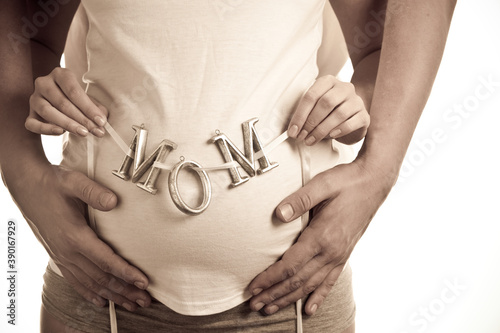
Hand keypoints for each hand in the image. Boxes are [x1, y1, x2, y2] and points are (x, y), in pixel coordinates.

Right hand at [5, 163, 150, 310]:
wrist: (27, 186)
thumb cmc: (54, 183)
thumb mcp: (74, 182)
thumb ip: (94, 192)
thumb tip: (114, 201)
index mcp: (74, 236)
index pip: (105, 260)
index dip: (126, 273)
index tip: (143, 281)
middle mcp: (67, 251)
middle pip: (101, 278)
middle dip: (125, 291)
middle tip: (145, 300)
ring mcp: (61, 256)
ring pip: (90, 283)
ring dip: (112, 296)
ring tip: (131, 304)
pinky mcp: (58, 256)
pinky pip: (75, 281)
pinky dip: (89, 293)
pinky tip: (101, 301)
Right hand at [25, 67, 107, 136]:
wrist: (59, 99)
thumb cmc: (77, 99)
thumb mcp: (88, 98)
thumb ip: (95, 107)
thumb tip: (102, 121)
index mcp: (60, 74)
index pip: (74, 91)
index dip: (89, 108)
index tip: (101, 122)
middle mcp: (44, 83)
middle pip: (62, 103)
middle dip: (82, 119)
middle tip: (96, 131)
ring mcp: (34, 98)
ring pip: (48, 112)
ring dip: (68, 124)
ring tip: (84, 133)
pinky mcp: (29, 114)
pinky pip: (32, 124)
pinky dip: (45, 129)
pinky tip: (60, 132)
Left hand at [248, 155, 394, 315]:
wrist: (374, 182)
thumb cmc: (347, 182)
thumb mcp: (321, 184)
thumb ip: (299, 201)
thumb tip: (278, 214)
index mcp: (322, 236)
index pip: (290, 265)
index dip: (269, 279)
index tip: (253, 288)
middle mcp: (331, 251)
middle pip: (297, 281)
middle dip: (274, 294)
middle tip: (254, 304)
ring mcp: (339, 255)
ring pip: (311, 285)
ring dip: (289, 298)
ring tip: (271, 308)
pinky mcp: (344, 254)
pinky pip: (330, 281)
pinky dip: (318, 296)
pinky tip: (309, 308)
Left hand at [287, 75, 369, 145]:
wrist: (352, 119)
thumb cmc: (328, 113)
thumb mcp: (316, 108)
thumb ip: (305, 114)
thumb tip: (293, 131)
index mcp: (328, 82)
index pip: (311, 95)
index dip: (300, 115)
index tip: (292, 131)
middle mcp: (344, 88)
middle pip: (325, 103)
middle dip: (311, 122)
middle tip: (302, 136)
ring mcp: (356, 101)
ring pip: (339, 113)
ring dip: (321, 130)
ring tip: (311, 140)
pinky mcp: (364, 115)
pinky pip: (351, 123)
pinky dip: (339, 130)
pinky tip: (331, 136)